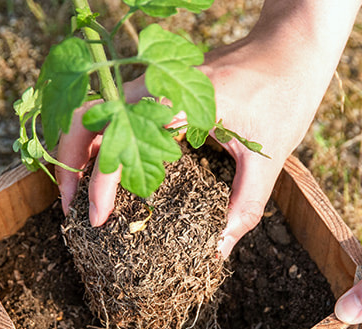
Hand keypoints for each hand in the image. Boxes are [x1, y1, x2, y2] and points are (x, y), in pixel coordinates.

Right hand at [55, 0, 361, 256]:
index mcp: (177, 99)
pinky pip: (114, 110)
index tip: (98, 219)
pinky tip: (103, 168)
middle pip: (88, 117)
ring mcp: (154, 81)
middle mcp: (156, 85)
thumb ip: (244, 205)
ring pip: (95, 112)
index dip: (100, 182)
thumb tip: (218, 251)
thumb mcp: (269, 154)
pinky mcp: (158, 86)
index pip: (118, 139)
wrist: (293, 45)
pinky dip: (98, 139)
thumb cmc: (284, 92)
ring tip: (76, 193)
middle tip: (69, 207)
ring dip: (78, 150)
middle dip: (69, 163)